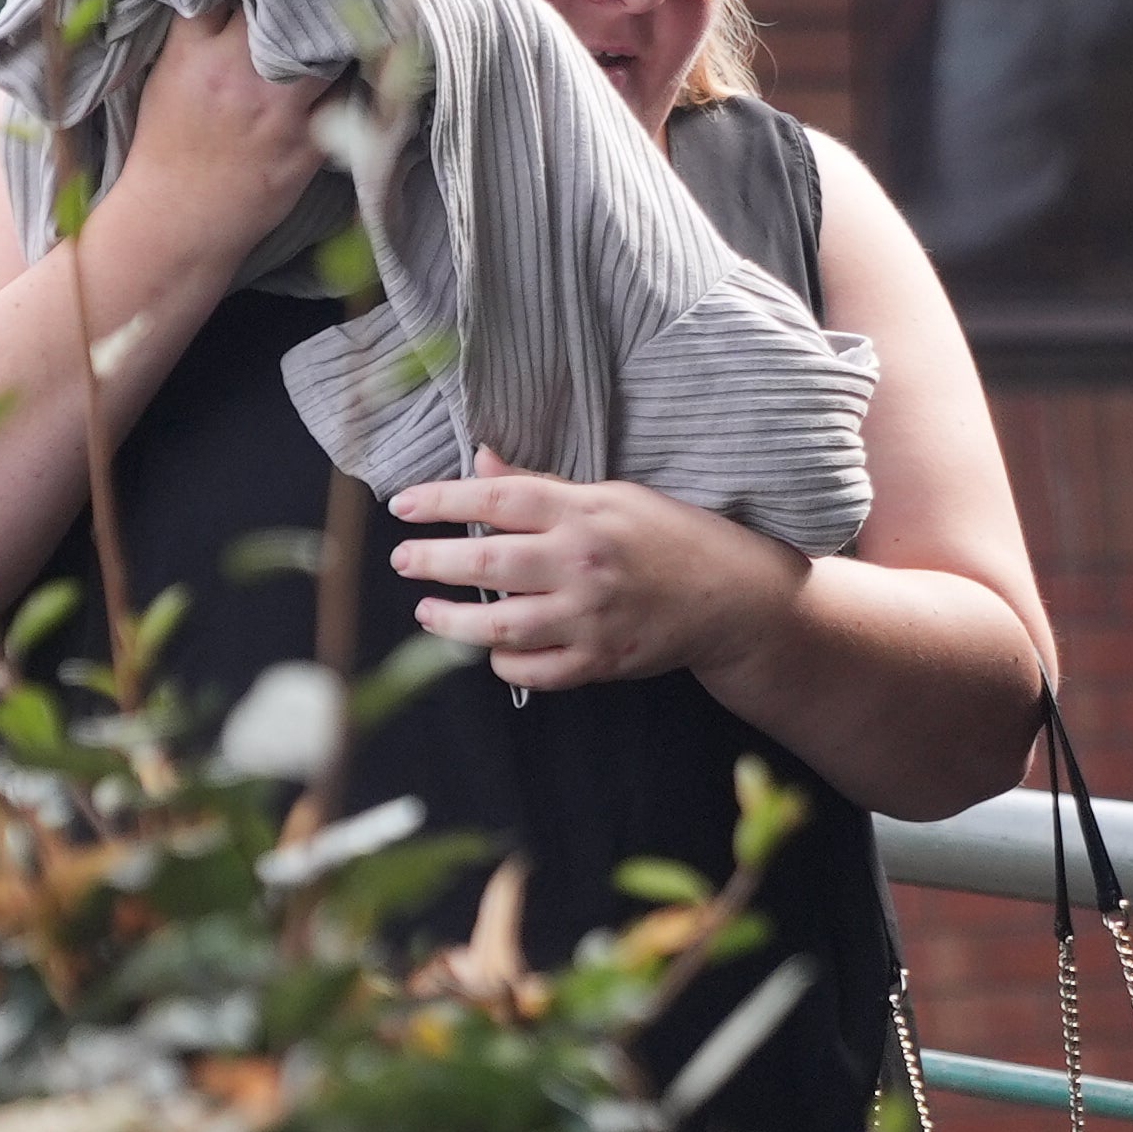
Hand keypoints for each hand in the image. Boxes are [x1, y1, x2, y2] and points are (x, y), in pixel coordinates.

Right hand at [117, 5, 336, 263]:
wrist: (178, 219)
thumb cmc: (168, 143)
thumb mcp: (166, 74)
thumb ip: (195, 29)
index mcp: (193, 53)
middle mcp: (236, 76)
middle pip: (287, 7)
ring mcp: (276, 111)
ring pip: (328, 48)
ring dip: (342, 29)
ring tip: (356, 10)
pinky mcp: (306, 145)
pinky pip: (349, 99)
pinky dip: (360, 78)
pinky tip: (371, 61)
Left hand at [387, 449, 803, 691]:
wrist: (730, 594)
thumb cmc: (666, 535)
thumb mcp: (608, 495)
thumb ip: (539, 485)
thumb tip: (480, 460)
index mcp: (583, 511)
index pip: (496, 499)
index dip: (441, 501)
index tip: (402, 505)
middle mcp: (581, 563)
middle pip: (487, 562)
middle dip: (433, 561)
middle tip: (403, 559)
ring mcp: (590, 616)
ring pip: (501, 626)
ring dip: (452, 622)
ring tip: (428, 612)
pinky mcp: (600, 660)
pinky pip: (535, 670)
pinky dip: (504, 663)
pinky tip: (490, 651)